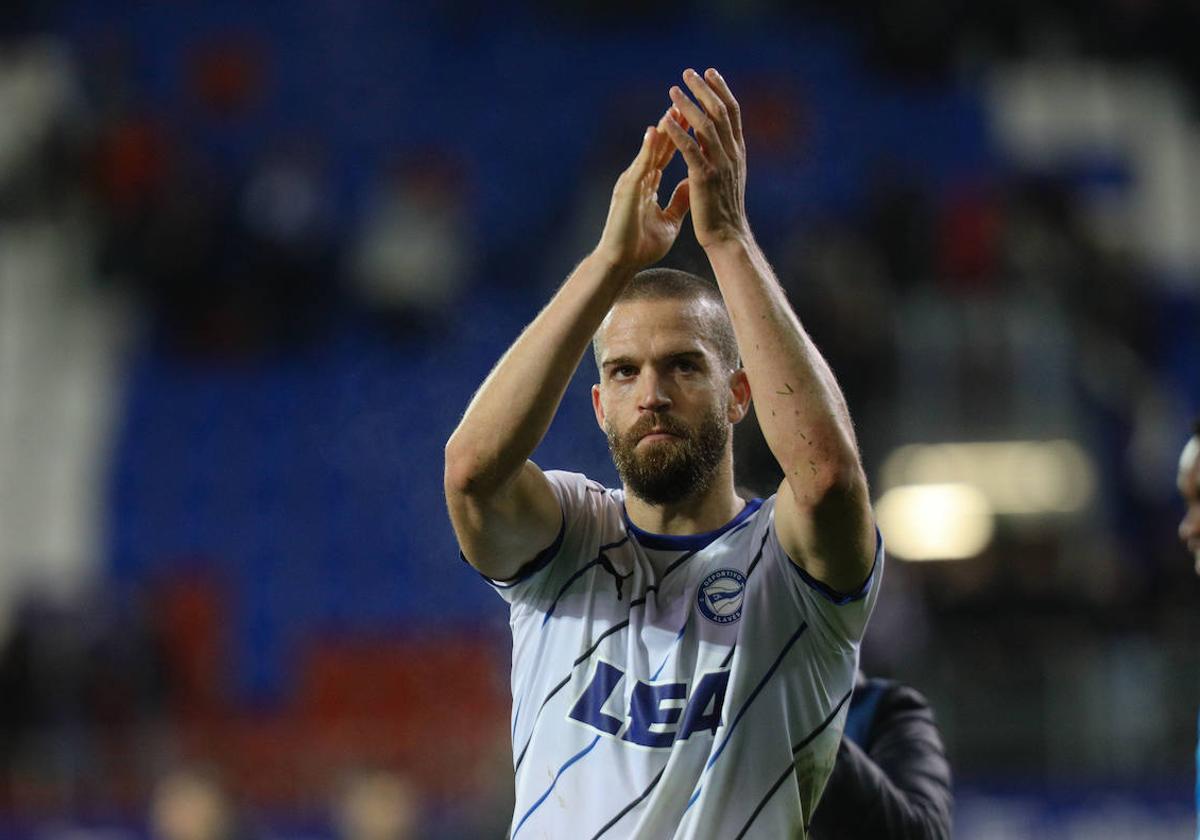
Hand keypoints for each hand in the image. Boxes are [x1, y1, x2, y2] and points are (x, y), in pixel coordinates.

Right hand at [594, 110, 691, 271]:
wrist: (621, 264)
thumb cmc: (641, 246)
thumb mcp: (670, 220)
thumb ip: (679, 201)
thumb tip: (693, 184)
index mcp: (648, 185)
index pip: (667, 153)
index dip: (681, 135)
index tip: (696, 116)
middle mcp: (639, 179)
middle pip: (659, 146)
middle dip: (673, 124)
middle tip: (687, 102)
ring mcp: (631, 182)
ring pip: (649, 151)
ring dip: (661, 129)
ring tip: (673, 108)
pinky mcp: (626, 191)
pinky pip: (639, 166)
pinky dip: (647, 149)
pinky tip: (655, 132)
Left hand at [661, 67, 749, 249]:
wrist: (727, 236)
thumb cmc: (723, 210)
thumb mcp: (725, 177)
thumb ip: (718, 155)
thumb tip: (709, 139)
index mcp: (737, 152)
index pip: (732, 113)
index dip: (721, 90)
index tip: (710, 72)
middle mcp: (732, 154)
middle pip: (720, 112)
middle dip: (704, 89)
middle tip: (688, 72)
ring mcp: (720, 165)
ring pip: (706, 127)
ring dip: (688, 106)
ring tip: (672, 91)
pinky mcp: (705, 178)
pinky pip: (690, 150)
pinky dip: (678, 134)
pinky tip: (666, 122)